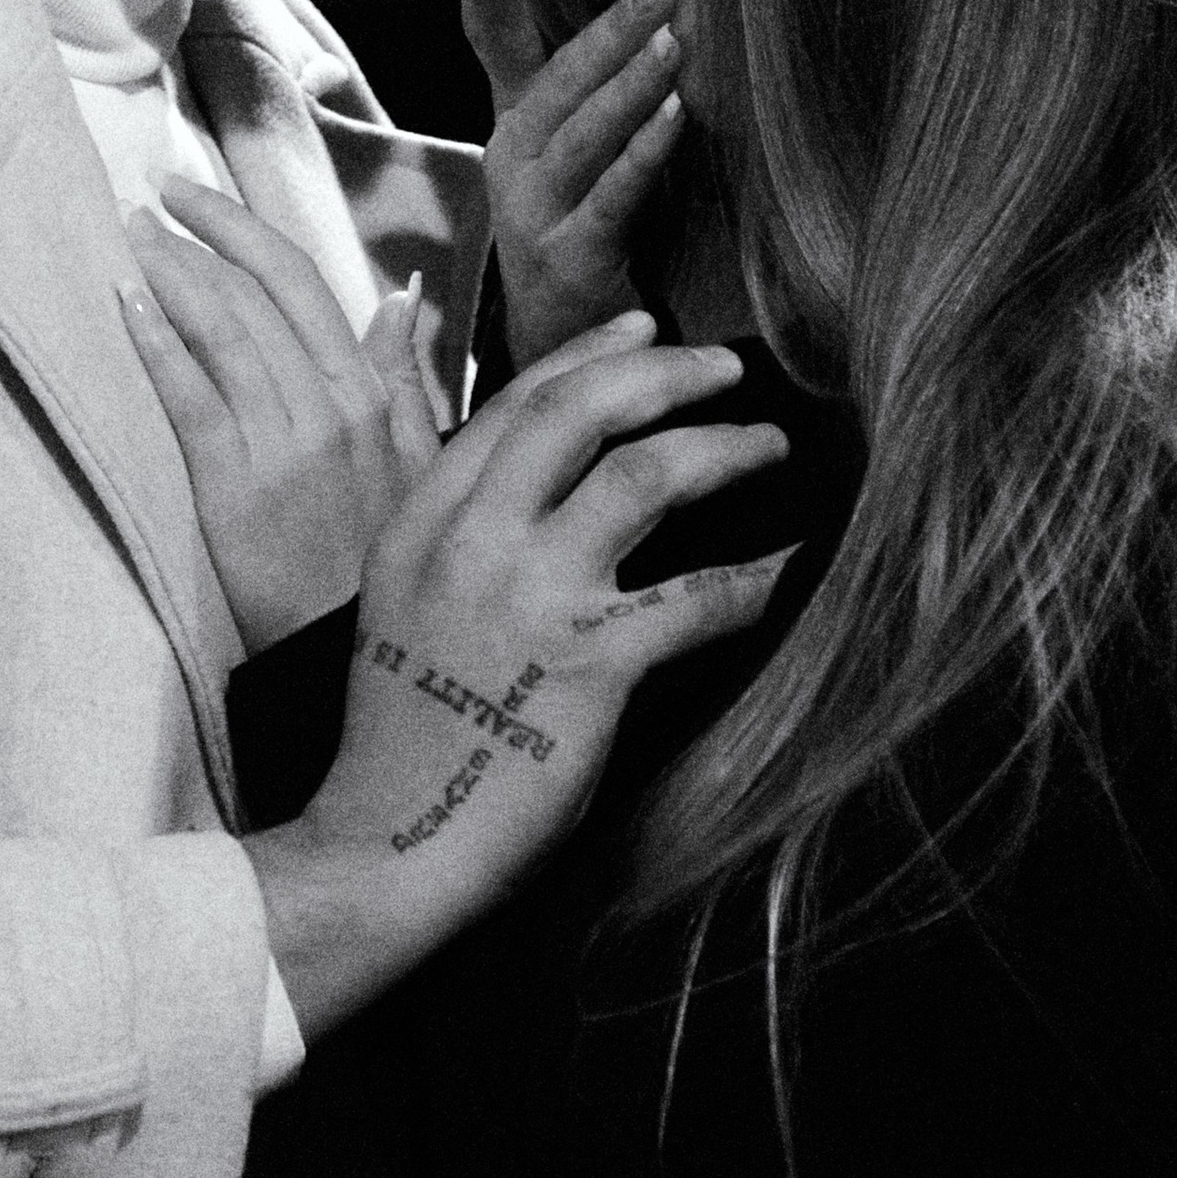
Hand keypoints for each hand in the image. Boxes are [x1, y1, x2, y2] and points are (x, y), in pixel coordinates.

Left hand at [119, 182, 443, 652]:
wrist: (351, 657)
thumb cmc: (385, 563)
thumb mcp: (422, 463)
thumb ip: (405, 375)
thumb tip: (401, 294)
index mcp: (373, 396)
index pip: (304, 284)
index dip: (243, 230)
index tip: (196, 195)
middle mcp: (331, 409)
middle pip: (257, 295)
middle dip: (199, 233)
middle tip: (149, 193)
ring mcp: (283, 447)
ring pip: (225, 334)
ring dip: (172, 272)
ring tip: (130, 232)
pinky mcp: (234, 491)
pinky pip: (192, 400)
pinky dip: (159, 344)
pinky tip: (128, 302)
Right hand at [247, 321, 792, 1034]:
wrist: (384, 848)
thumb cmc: (401, 745)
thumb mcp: (402, 611)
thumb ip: (459, 541)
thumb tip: (539, 492)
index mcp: (420, 524)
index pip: (513, 404)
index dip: (588, 355)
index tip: (645, 329)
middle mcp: (469, 542)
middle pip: (580, 412)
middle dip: (665, 372)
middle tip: (727, 366)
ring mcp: (529, 597)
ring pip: (644, 475)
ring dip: (722, 448)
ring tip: (769, 446)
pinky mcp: (588, 663)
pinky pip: (698, 595)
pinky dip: (758, 576)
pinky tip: (792, 569)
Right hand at [448, 0, 687, 360]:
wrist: (563, 333)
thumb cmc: (565, 217)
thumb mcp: (546, 130)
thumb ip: (520, 45)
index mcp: (510, 127)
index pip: (521, 51)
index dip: (536, 3)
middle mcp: (511, 166)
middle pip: (558, 89)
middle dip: (609, 36)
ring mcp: (534, 216)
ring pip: (581, 140)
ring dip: (627, 89)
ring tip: (671, 43)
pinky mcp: (570, 260)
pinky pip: (609, 199)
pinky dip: (641, 155)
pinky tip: (675, 116)